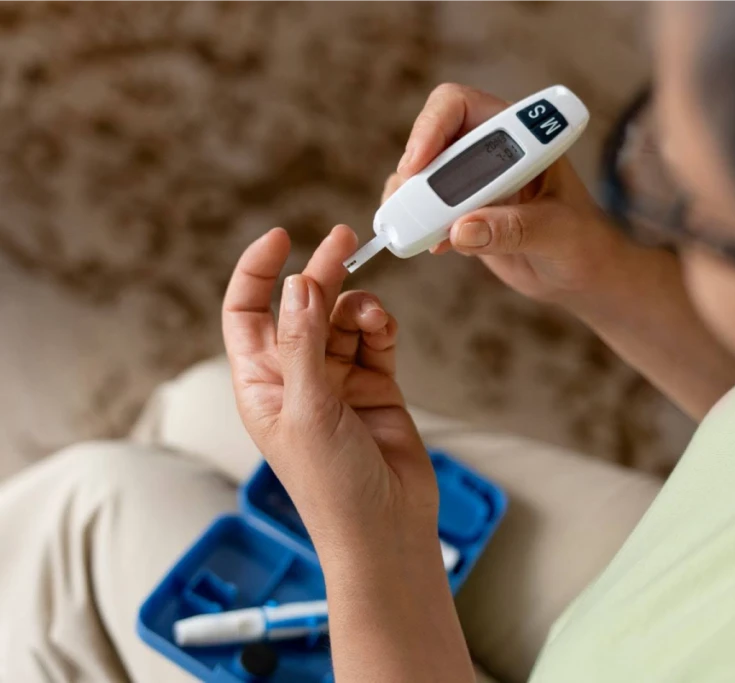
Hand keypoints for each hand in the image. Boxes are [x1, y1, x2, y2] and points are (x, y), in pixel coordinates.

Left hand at [222, 225, 437, 552]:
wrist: (385, 528)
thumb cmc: (332, 486)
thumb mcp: (307, 411)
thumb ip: (303, 345)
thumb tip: (297, 286)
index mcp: (262, 384)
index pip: (247, 313)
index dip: (257, 273)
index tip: (281, 238)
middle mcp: (297, 378)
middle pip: (302, 307)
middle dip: (321, 273)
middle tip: (344, 239)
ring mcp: (338, 381)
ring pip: (344, 319)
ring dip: (359, 308)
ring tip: (373, 316)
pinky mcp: (376, 386)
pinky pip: (376, 339)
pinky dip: (381, 326)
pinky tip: (385, 327)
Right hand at [384, 83, 627, 307]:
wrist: (580, 274)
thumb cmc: (583, 241)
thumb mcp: (557, 232)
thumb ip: (514, 228)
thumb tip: (462, 229)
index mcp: (517, 133)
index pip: (459, 106)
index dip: (431, 126)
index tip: (418, 164)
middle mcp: (487, 150)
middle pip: (428, 140)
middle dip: (414, 172)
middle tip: (412, 208)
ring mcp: (470, 182)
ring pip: (418, 176)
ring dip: (408, 202)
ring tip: (417, 233)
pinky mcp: (459, 214)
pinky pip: (421, 211)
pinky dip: (415, 227)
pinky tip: (434, 247)